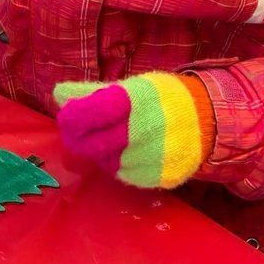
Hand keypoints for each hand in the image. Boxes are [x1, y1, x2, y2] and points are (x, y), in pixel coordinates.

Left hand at [53, 72, 215, 188]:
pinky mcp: (159, 176)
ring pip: (107, 162)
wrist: (206, 119)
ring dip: (101, 152)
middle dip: (80, 138)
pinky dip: (120, 165)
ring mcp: (153, 156)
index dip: (73, 116)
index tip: (67, 117)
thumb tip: (57, 93)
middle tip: (77, 134)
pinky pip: (125, 175)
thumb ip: (92, 92)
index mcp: (137, 100)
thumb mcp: (131, 87)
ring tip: (111, 140)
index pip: (92, 111)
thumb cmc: (161, 98)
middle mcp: (145, 129)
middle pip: (94, 142)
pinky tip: (126, 153)